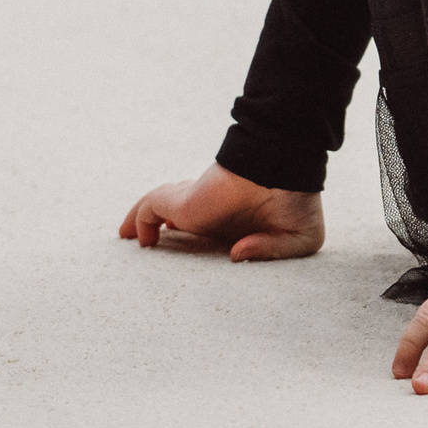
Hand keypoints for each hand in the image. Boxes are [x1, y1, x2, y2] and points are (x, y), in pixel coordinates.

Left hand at [119, 162, 324, 261]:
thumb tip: (235, 255)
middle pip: (179, 215)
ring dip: (142, 222)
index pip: (208, 224)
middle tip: (155, 242)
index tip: (185, 242)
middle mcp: (213, 212)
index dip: (195, 231)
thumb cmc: (297, 200)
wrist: (285, 172)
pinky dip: (137, 221)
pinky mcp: (183, 202)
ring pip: (158, 209)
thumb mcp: (298, 239)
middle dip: (166, 225)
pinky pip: (149, 209)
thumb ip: (270, 253)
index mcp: (238, 220)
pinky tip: (138, 242)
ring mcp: (196, 205)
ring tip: (128, 238)